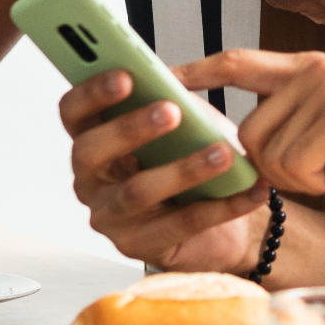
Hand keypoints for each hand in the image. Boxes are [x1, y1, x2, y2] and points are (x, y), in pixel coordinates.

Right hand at [62, 70, 272, 270]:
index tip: (126, 77)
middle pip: (92, 152)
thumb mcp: (181, 122)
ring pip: (139, 191)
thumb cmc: (191, 159)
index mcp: (94, 140)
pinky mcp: (141, 247)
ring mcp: (112, 218)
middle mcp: (92, 181)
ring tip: (222, 152)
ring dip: (184, 169)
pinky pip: (181, 224)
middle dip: (130, 128)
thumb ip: (166, 99)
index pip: (74, 113)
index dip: (92, 93)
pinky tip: (251, 188)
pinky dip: (222, 205)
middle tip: (171, 111)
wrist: (222, 218)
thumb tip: (165, 76)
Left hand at [177, 50, 324, 206]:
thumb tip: (247, 144)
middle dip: (281, 168)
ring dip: (306, 178)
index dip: (197, 71)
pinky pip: (298, 169)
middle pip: (248, 133)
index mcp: (310, 65)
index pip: (239, 61)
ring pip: (270, 156)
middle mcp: (313, 69)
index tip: (163, 78)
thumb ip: (295, 119)